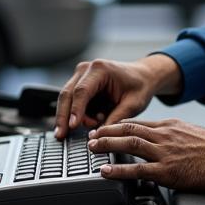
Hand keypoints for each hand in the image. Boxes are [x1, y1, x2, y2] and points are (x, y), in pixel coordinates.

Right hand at [54, 55, 180, 138]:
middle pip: (67, 94)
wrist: (143, 76)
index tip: (72, 126)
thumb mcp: (133, 105)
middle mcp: (86, 69)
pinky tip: (92, 120)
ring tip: (94, 124)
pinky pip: (73, 102)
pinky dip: (78, 114)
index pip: (82, 91)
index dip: (76, 110)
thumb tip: (99, 135)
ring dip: (73, 117)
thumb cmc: (140, 86)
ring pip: (67, 99)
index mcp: (101, 69)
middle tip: (61, 135)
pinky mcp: (80, 84)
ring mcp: (81, 75)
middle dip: (63, 117)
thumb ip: (116, 119)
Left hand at [88, 118, 204, 191]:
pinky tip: (106, 171)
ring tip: (92, 148)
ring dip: (107, 145)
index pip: (139, 123)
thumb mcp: (194, 135)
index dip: (119, 125)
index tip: (106, 128)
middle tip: (91, 135)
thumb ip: (177, 138)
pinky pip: (137, 169)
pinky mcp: (167, 171)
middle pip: (129, 129)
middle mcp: (165, 136)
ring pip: (129, 144)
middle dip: (106, 131)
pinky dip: (118, 169)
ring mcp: (165, 153)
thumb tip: (168, 145)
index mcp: (171, 127)